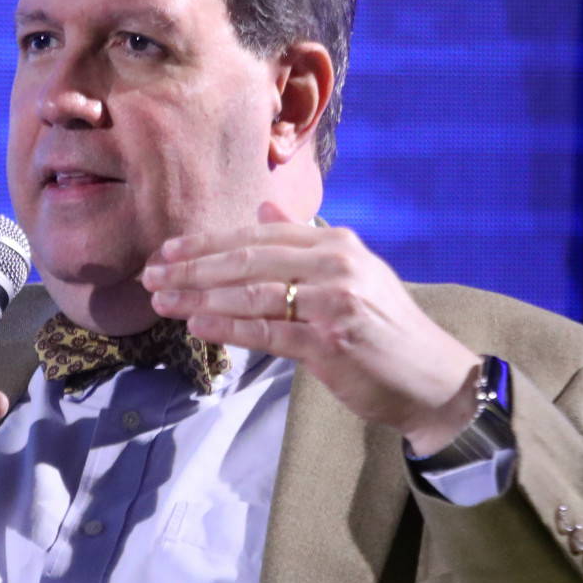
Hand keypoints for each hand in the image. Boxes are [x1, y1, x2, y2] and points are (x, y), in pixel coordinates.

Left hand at [142, 202, 481, 454]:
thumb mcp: (353, 271)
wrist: (432, 378)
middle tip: (151, 275)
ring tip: (162, 300)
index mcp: (337, 243)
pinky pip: (267, 332)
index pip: (259, 235)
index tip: (168, 250)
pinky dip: (228, 328)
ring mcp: (335, 303)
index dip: (208, 242)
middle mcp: (337, 265)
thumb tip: (264, 204)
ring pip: (251, 295)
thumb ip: (305, 240)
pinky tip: (197, 326)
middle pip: (248, 260)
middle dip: (193, 268)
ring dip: (199, 298)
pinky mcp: (331, 343)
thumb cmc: (385, 329)